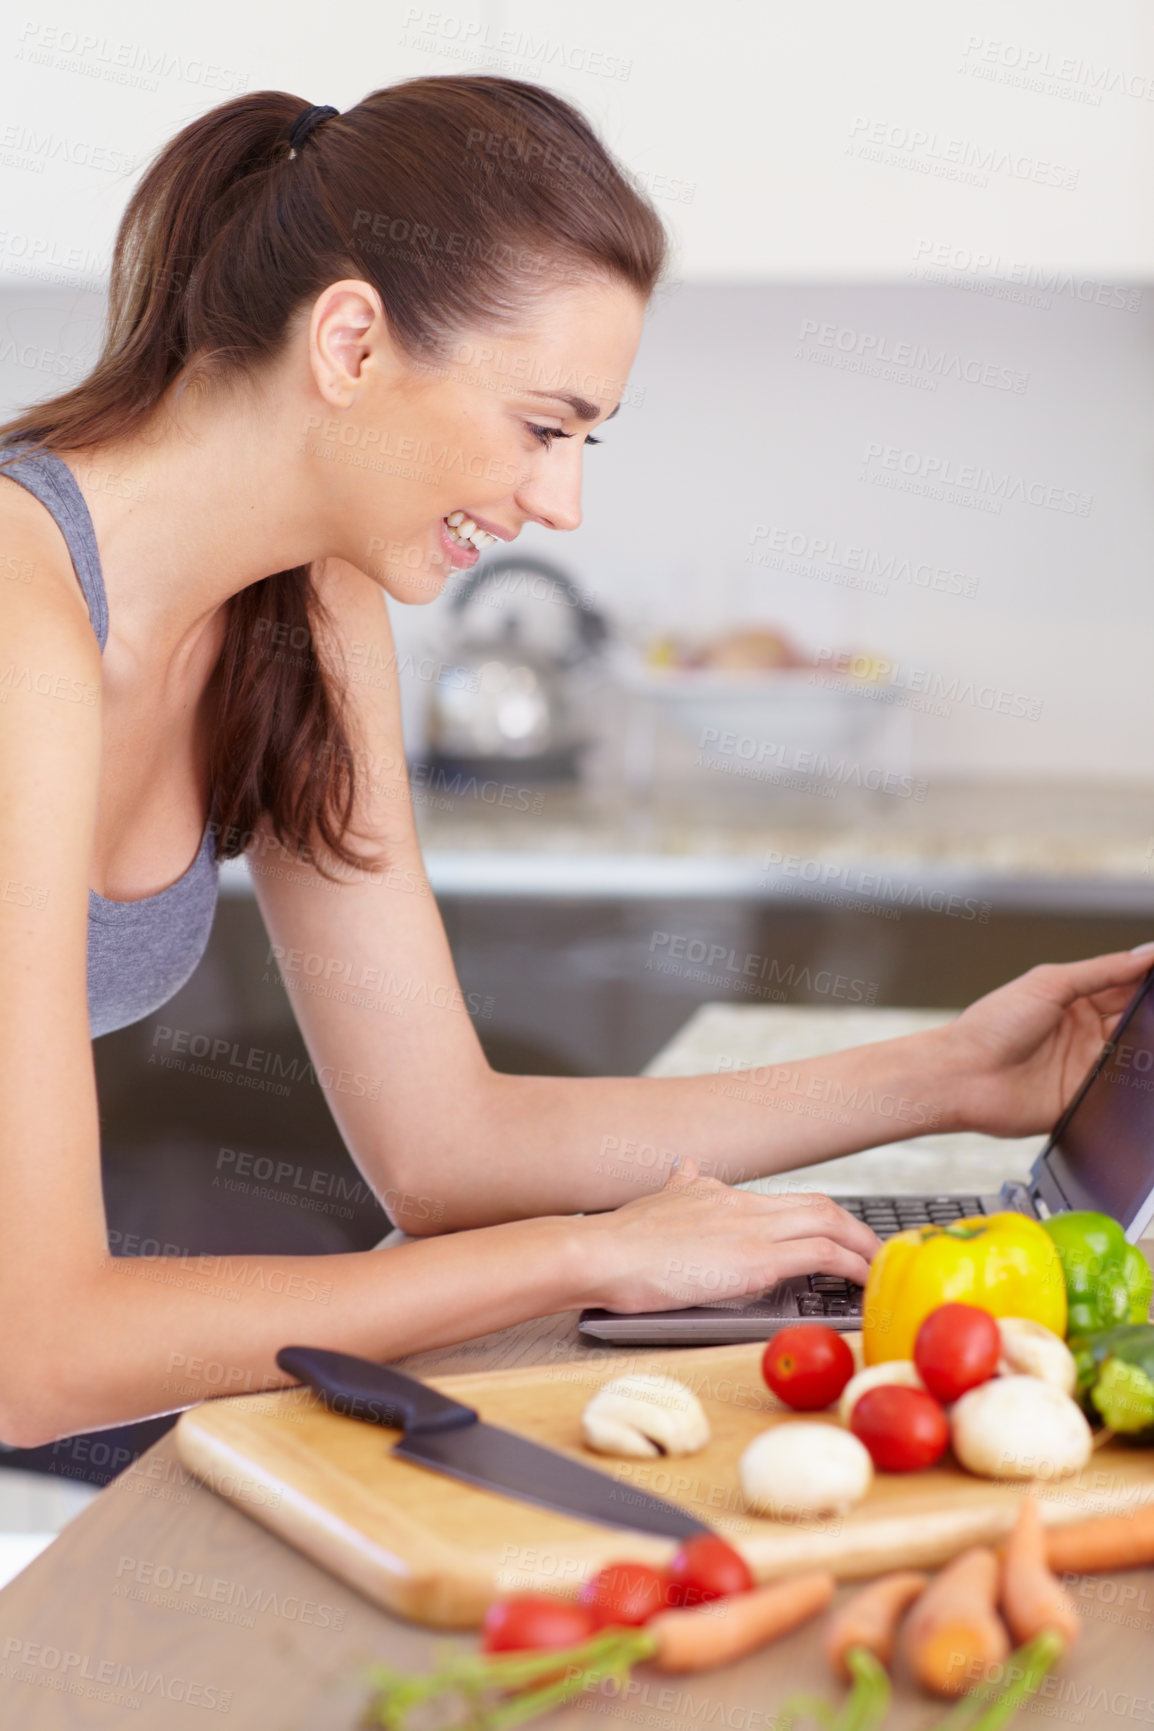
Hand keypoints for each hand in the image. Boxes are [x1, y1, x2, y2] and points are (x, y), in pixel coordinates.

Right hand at [583, 1157, 880, 1312]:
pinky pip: (821, 1255)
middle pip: (819, 1204)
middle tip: (874, 1253)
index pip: (785, 1200)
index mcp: (718, 1193)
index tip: (836, 1237)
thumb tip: (686, 1166)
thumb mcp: (654, 1202)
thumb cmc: (617, 1242)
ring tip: (880, 1270)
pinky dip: (851, 1266)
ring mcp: (751, 1228)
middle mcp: (742, 1203)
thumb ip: (679, 1186)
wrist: (599, 1253)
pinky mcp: (754, 1260)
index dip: (818, 1218)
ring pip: (829, 1222)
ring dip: (863, 1246)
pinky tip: (864, 1284)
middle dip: (854, 1228)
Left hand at [942, 945, 1153, 1137]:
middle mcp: (1084, 1033)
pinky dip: (1138, 1081)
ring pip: (1137, 1054)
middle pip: (1137, 1018)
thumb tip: (1145, 954)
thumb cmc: (991, 1025)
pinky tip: (1146, 1069)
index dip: (1149, 978)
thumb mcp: (1048, 984)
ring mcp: (1086, 1066)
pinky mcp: (1086, 1099)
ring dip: (1150, 1046)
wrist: (963, 1075)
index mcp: (1074, 1000)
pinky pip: (1122, 1091)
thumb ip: (1100, 971)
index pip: (1126, 984)